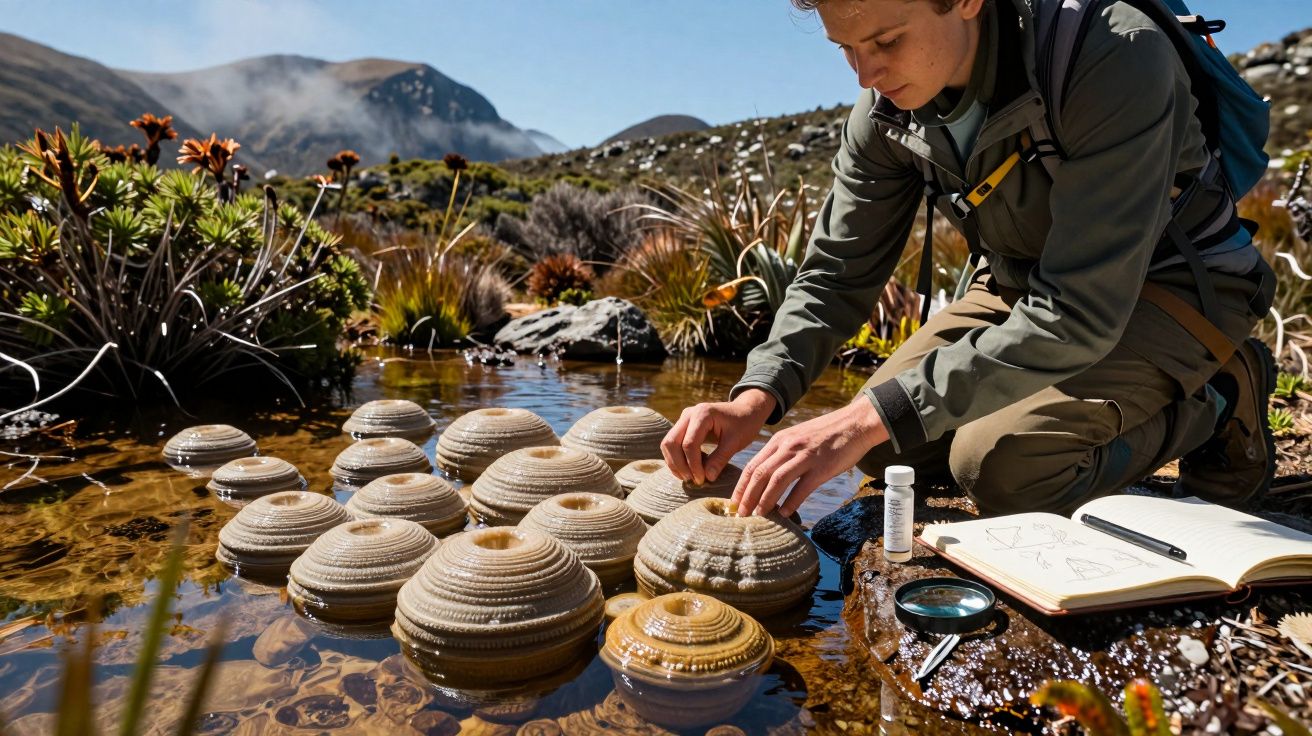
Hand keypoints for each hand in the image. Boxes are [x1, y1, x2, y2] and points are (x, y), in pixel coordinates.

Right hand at [662, 389, 775, 484]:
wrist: (745, 410)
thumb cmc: (744, 424)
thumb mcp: (736, 442)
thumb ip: (720, 459)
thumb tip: (707, 478)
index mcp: (702, 414)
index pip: (689, 444)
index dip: (693, 465)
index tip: (702, 479)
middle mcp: (688, 414)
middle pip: (671, 442)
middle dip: (679, 464)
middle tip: (693, 480)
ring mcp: (684, 419)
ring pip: (668, 444)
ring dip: (675, 463)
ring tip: (690, 477)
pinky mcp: (684, 426)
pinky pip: (672, 444)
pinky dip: (676, 458)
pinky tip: (689, 469)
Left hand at [732, 396, 888, 517]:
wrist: (854, 423)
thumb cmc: (825, 434)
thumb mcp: (797, 437)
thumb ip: (781, 453)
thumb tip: (765, 475)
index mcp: (780, 441)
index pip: (752, 465)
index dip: (741, 486)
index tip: (734, 502)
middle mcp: (788, 447)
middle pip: (760, 474)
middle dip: (747, 496)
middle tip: (740, 514)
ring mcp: (805, 456)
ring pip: (776, 480)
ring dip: (765, 500)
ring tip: (758, 515)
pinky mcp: (821, 466)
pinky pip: (802, 487)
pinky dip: (791, 502)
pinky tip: (785, 513)